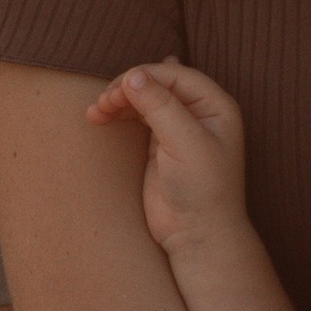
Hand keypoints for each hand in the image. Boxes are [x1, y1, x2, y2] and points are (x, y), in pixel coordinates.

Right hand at [85, 61, 247, 262]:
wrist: (196, 234)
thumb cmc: (203, 190)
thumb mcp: (185, 143)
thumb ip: (161, 106)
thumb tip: (133, 75)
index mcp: (215, 105)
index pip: (175, 75)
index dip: (144, 76)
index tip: (117, 90)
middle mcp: (198, 111)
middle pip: (156, 84)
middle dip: (127, 89)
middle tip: (102, 104)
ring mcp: (177, 127)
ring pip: (143, 99)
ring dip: (118, 101)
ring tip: (96, 113)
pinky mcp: (159, 144)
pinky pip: (137, 117)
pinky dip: (119, 114)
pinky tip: (104, 113)